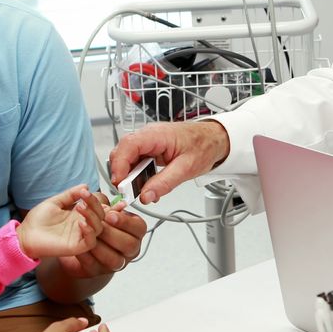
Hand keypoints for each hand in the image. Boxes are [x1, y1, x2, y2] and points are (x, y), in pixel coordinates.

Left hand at [18, 185, 103, 257]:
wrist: (25, 235)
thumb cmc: (37, 221)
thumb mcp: (55, 202)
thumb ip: (70, 194)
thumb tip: (85, 186)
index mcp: (77, 214)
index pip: (95, 206)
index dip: (93, 198)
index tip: (84, 191)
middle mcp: (81, 225)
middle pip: (100, 216)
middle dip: (95, 205)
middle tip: (84, 198)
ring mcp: (80, 236)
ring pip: (98, 228)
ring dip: (92, 216)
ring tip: (80, 208)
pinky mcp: (77, 247)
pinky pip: (91, 241)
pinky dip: (89, 231)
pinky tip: (81, 223)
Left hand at [58, 196, 146, 277]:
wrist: (77, 242)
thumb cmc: (95, 223)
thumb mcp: (100, 209)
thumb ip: (107, 204)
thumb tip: (120, 204)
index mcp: (134, 232)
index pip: (139, 228)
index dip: (125, 221)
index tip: (110, 214)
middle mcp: (129, 250)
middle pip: (129, 245)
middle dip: (111, 233)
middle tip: (97, 224)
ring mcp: (115, 263)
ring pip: (113, 259)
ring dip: (99, 245)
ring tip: (86, 232)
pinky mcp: (98, 271)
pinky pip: (94, 265)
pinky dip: (86, 254)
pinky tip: (78, 244)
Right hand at [108, 121, 229, 203]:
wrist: (213, 138)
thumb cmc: (203, 146)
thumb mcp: (186, 169)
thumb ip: (164, 183)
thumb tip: (145, 196)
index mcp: (157, 135)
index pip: (129, 145)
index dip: (119, 164)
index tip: (119, 184)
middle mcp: (148, 135)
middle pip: (122, 151)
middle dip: (121, 172)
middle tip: (127, 192)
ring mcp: (147, 141)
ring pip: (126, 157)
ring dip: (128, 175)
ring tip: (137, 191)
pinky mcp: (149, 149)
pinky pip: (135, 160)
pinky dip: (136, 174)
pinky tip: (144, 185)